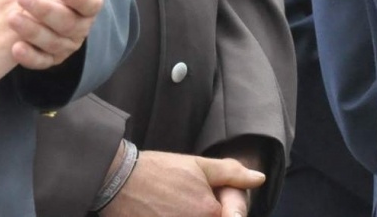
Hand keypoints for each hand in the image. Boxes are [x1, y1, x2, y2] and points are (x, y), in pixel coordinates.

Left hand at [0, 0, 116, 84]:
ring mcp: (64, 44)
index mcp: (87, 2)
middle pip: (68, 22)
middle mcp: (79, 25)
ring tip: (12, 17)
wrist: (36, 8)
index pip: (91, 1)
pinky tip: (15, 47)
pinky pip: (41, 61)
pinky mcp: (48, 59)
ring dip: (33, 30)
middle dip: (47, 10)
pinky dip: (29, 56)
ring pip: (53, 42)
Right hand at [102, 150, 263, 216]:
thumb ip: (232, 173)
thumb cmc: (158, 170)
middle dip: (205, 213)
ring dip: (189, 214)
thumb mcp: (198, 165)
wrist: (117, 179)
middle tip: (182, 200)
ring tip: (172, 205)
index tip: (205, 199)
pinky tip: (164, 211)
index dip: (225, 210)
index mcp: (209, 211)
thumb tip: (259, 179)